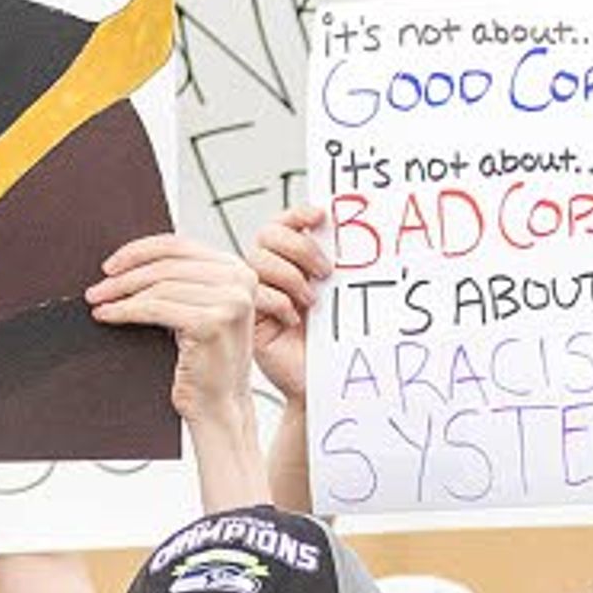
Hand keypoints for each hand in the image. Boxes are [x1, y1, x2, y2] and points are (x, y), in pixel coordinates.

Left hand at [87, 234, 254, 427]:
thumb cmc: (204, 362)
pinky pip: (155, 308)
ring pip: (158, 286)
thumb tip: (129, 263)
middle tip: (96, 289)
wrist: (219, 405)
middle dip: (124, 276)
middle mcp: (240, 281)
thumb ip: (181, 282)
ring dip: (120, 293)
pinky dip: (125, 310)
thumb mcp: (198, 310)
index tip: (111, 265)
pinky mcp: (211, 323)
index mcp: (238, 270)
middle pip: (166, 265)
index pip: (178, 246)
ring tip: (98, 302)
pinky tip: (108, 315)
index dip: (138, 251)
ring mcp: (230, 301)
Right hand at [245, 204, 329, 404]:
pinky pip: (254, 292)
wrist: (323, 379)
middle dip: (299, 247)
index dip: (298, 214)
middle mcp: (271, 273)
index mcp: (292, 261)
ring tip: (310, 301)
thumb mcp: (340, 293)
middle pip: (268, 235)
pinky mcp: (247, 315)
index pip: (284, 223)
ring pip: (258, 261)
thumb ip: (336, 263)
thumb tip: (345, 230)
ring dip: (290, 277)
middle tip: (325, 272)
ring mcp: (256, 293)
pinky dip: (278, 302)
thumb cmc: (333, 340)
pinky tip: (292, 320)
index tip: (321, 216)